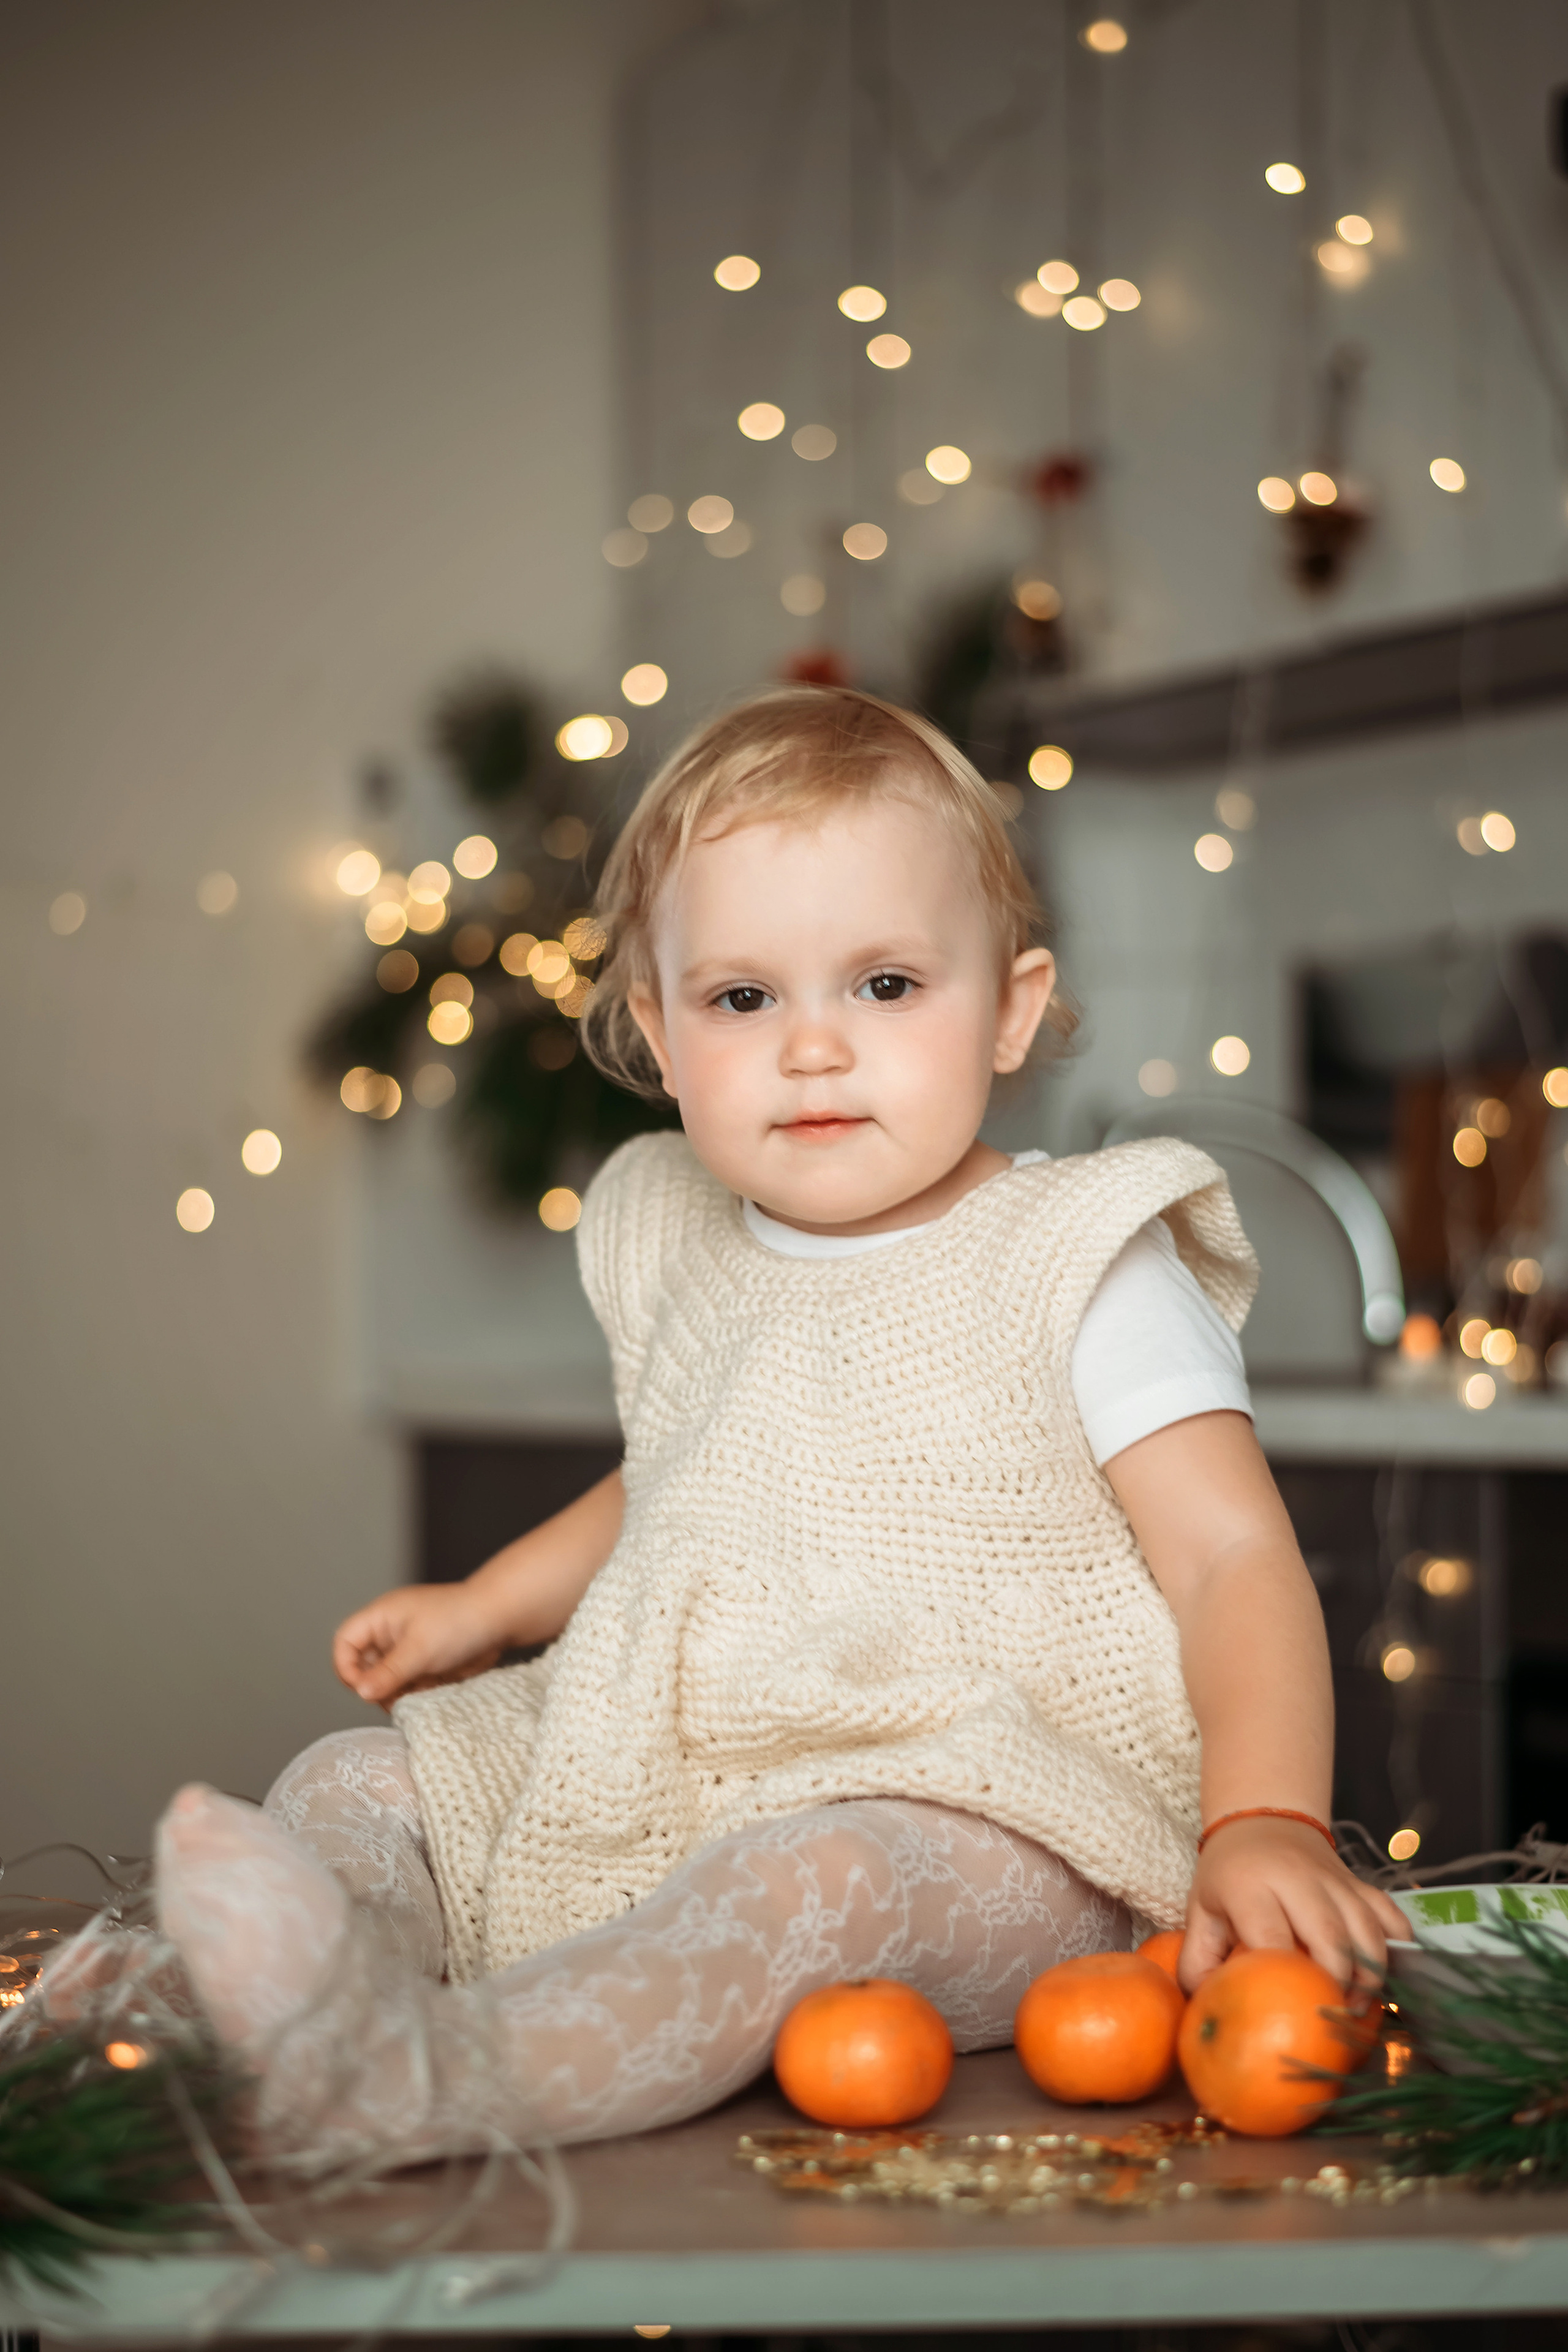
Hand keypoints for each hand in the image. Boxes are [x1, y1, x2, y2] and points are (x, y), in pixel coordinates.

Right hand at [332, 1583, 505, 1708]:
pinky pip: (409, 1687)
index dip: (347, 1667)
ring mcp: (408, 1650)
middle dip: (379, 1686)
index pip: (345, 1642)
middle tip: (399, 1696)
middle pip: (364, 1668)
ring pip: (387, 1682)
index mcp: (381, 1618)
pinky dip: (418, 1693)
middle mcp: (390, 1633)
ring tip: (423, 1690)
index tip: (364, 1689)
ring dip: (400, 1693)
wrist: (501, 1619)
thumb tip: (360, 1693)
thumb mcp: (419, 1650)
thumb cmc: (460, 1621)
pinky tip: (436, 1688)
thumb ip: (388, 1673)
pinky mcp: (425, 1664)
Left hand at [1180, 1817, 1411, 1996]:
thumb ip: (1198, 1962)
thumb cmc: (1229, 1875)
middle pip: (1330, 1939)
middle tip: (1331, 2018)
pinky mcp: (1362, 1884)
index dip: (1285, 1981)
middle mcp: (1297, 1879)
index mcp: (1250, 1885)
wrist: (1264, 1822)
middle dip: (1336, 1986)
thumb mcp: (1200, 1910)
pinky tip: (1388, 1977)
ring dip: (1369, 1977)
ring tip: (1356, 2008)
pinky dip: (1397, 1949)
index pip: (1272, 1939)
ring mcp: (1336, 1880)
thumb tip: (1209, 2010)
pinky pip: (1392, 1917)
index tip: (1291, 2014)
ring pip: (1367, 1932)